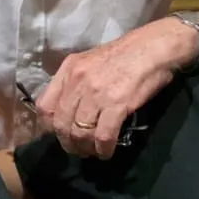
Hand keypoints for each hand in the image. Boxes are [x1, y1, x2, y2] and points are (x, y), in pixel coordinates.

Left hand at [36, 18, 191, 158]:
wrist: (154, 47)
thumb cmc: (126, 53)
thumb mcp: (91, 61)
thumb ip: (76, 81)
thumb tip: (69, 109)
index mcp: (69, 68)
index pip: (44, 105)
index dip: (48, 126)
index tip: (59, 134)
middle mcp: (77, 80)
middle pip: (60, 124)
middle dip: (68, 143)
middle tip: (78, 149)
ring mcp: (96, 93)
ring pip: (79, 132)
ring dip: (85, 148)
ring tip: (93, 151)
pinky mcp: (116, 104)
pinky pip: (103, 136)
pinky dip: (103, 149)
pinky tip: (107, 151)